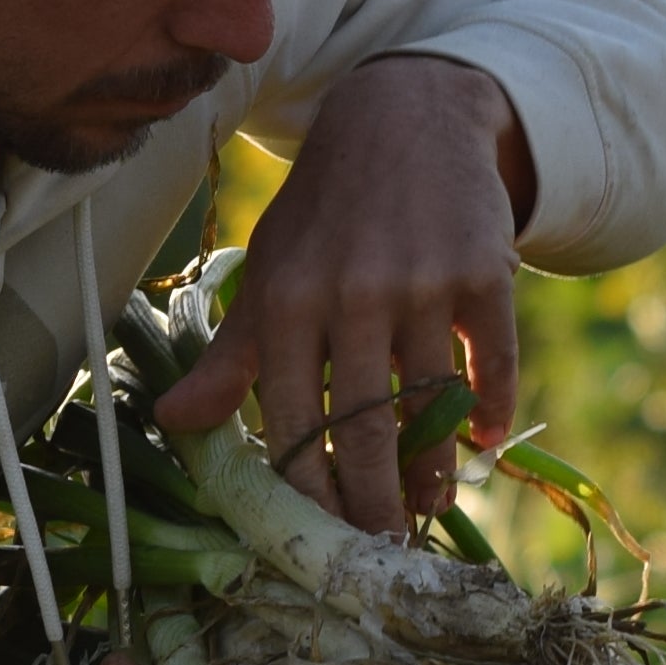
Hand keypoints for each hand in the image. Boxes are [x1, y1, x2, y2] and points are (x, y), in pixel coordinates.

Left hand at [151, 52, 531, 531]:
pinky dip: (493, 409)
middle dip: (371, 502)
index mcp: (286, 301)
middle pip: (362, 428)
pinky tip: (486, 441)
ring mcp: (422, 283)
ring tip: (431, 504)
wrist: (405, 118)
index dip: (305, 489)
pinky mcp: (483, 271)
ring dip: (436, 469)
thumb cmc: (323, 213)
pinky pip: (493, 362)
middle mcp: (350, 294)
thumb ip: (230, 356)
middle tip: (380, 546)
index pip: (288, 421)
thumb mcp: (268, 273)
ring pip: (431, 406)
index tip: (318, 535)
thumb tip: (172, 422)